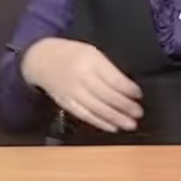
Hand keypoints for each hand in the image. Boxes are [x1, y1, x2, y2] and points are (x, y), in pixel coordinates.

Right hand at [21, 38, 142, 132]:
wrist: (41, 59)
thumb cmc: (72, 54)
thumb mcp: (92, 53)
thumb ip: (107, 69)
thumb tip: (127, 87)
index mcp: (90, 61)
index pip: (112, 78)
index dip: (127, 88)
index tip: (139, 95)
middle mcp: (81, 78)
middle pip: (106, 95)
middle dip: (124, 106)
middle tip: (139, 113)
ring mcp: (73, 92)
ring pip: (97, 108)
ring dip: (115, 118)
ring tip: (130, 125)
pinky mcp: (67, 103)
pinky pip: (85, 115)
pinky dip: (100, 122)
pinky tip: (112, 127)